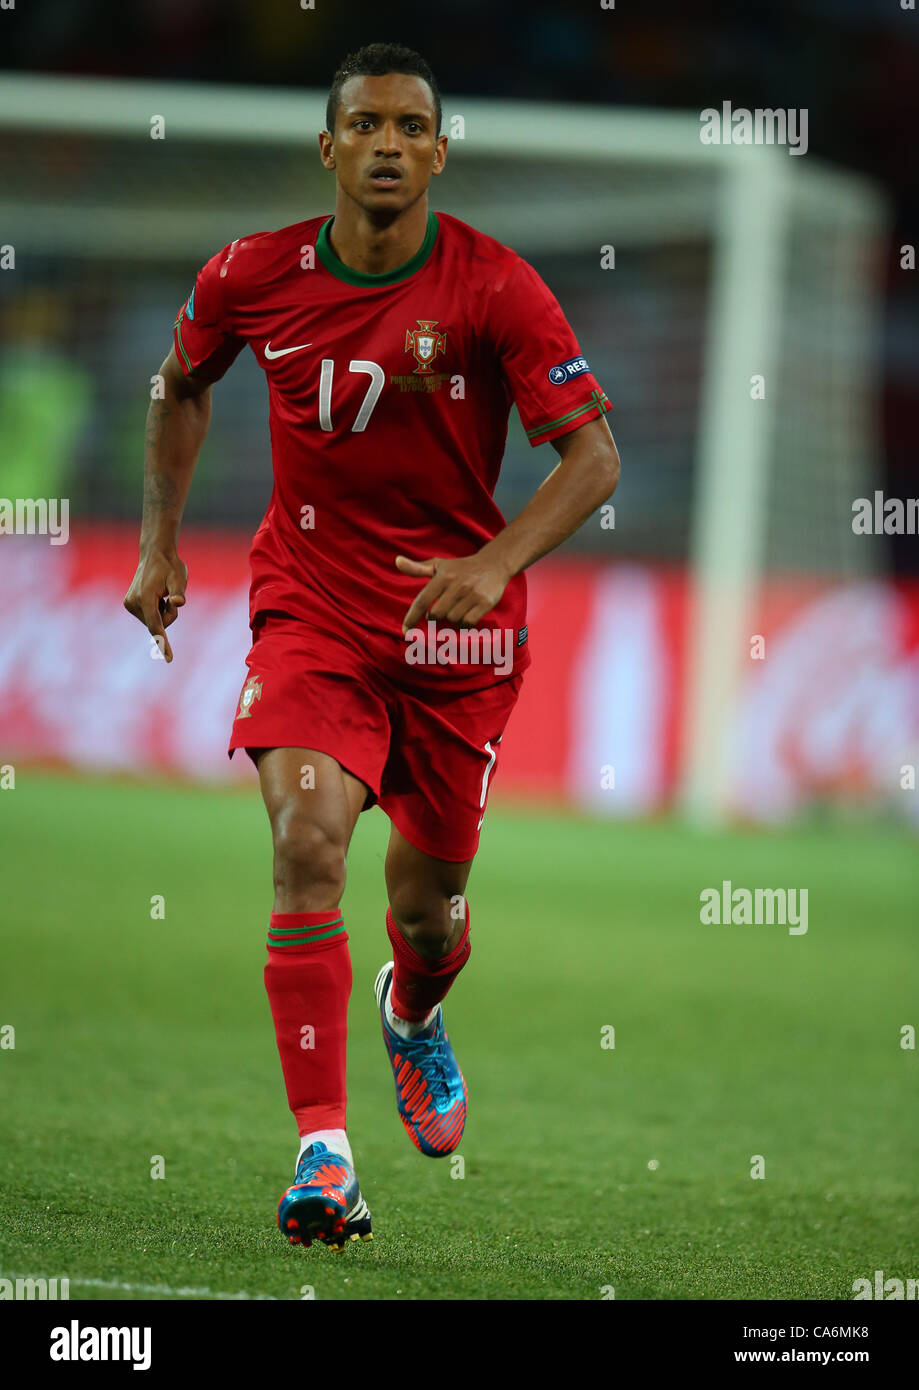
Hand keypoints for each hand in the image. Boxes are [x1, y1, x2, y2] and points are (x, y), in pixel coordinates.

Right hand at [123, 547, 187, 662]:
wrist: (155, 555)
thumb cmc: (170, 566)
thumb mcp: (179, 578)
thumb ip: (179, 592)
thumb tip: (179, 603)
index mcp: (145, 598)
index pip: (156, 627)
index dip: (163, 643)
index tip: (169, 658)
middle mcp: (134, 603)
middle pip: (159, 625)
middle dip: (168, 615)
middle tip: (170, 596)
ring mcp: (129, 604)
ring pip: (154, 622)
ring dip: (162, 612)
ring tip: (162, 594)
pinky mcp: (129, 604)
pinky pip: (149, 617)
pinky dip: (156, 610)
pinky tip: (156, 595)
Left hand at [396, 550, 510, 633]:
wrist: (494, 564)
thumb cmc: (461, 568)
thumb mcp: (439, 565)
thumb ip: (417, 568)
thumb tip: (397, 561)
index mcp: (443, 576)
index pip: (423, 600)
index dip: (412, 617)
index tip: (405, 631)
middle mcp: (457, 585)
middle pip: (437, 614)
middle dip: (436, 616)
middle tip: (443, 607)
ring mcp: (472, 594)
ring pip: (452, 619)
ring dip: (452, 618)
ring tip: (459, 606)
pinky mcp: (485, 602)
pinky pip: (468, 623)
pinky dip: (465, 623)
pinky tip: (467, 613)